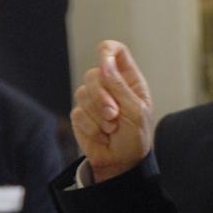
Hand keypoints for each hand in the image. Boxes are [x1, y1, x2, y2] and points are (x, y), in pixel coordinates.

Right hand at [71, 41, 153, 181]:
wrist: (122, 161)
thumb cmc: (136, 135)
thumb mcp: (135, 110)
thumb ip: (119, 86)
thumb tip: (105, 63)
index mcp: (129, 79)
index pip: (116, 52)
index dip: (108, 50)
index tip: (104, 59)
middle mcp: (110, 85)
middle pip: (93, 73)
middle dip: (102, 96)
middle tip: (114, 115)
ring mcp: (94, 99)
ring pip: (82, 93)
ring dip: (97, 114)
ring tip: (111, 128)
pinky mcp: (81, 114)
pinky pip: (77, 112)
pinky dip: (91, 126)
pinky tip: (102, 135)